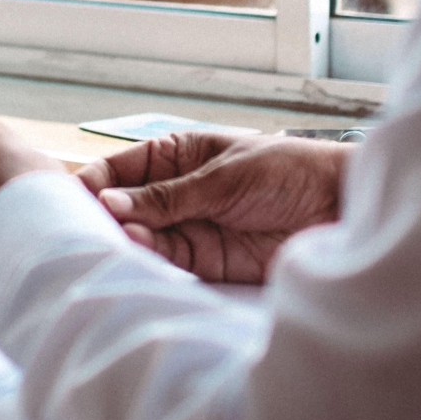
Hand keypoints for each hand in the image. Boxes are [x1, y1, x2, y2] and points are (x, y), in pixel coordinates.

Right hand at [76, 132, 347, 283]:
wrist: (343, 208)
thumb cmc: (287, 172)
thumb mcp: (223, 176)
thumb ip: (168, 195)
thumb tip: (110, 201)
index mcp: (176, 156)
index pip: (120, 168)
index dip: (95, 180)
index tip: (77, 196)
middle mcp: (176, 193)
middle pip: (125, 206)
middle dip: (106, 215)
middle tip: (91, 226)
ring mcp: (191, 228)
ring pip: (143, 237)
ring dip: (129, 239)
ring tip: (123, 237)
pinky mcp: (209, 263)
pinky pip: (171, 263)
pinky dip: (154, 260)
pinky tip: (145, 252)